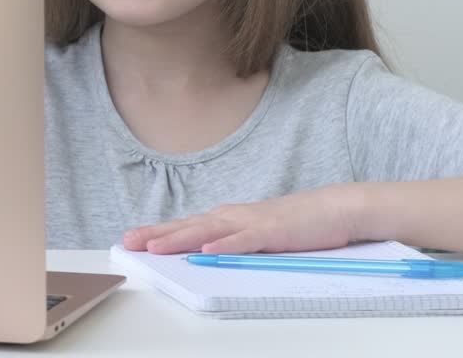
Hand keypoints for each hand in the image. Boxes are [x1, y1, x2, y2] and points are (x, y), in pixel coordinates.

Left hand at [122, 184, 360, 254]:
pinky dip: (225, 245)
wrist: (334, 209)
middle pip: (188, 226)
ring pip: (209, 232)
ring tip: (155, 247)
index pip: (186, 226)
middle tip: (128, 241)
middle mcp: (233, 216)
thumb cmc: (296, 223)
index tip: (131, 238)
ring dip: (180, 239)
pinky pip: (244, 240)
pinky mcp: (272, 231)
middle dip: (156, 234)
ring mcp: (251, 222)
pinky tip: (207, 251)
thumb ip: (232, 241)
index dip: (158, 232)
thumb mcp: (256, 233)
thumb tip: (206, 252)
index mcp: (228, 218)